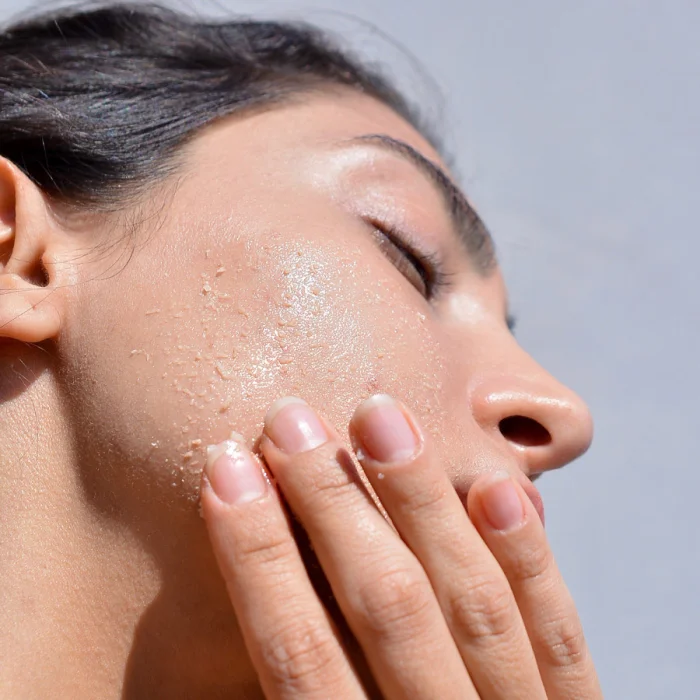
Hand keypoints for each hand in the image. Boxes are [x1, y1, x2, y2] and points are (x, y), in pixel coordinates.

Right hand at [200, 394, 602, 698]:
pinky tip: (495, 488)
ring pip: (470, 603)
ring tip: (379, 417)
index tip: (225, 468)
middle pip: (383, 608)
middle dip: (331, 504)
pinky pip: (559, 637)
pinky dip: (527, 561)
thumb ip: (304, 691)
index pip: (296, 651)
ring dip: (421, 503)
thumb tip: (257, 596)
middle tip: (291, 419)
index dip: (255, 555)